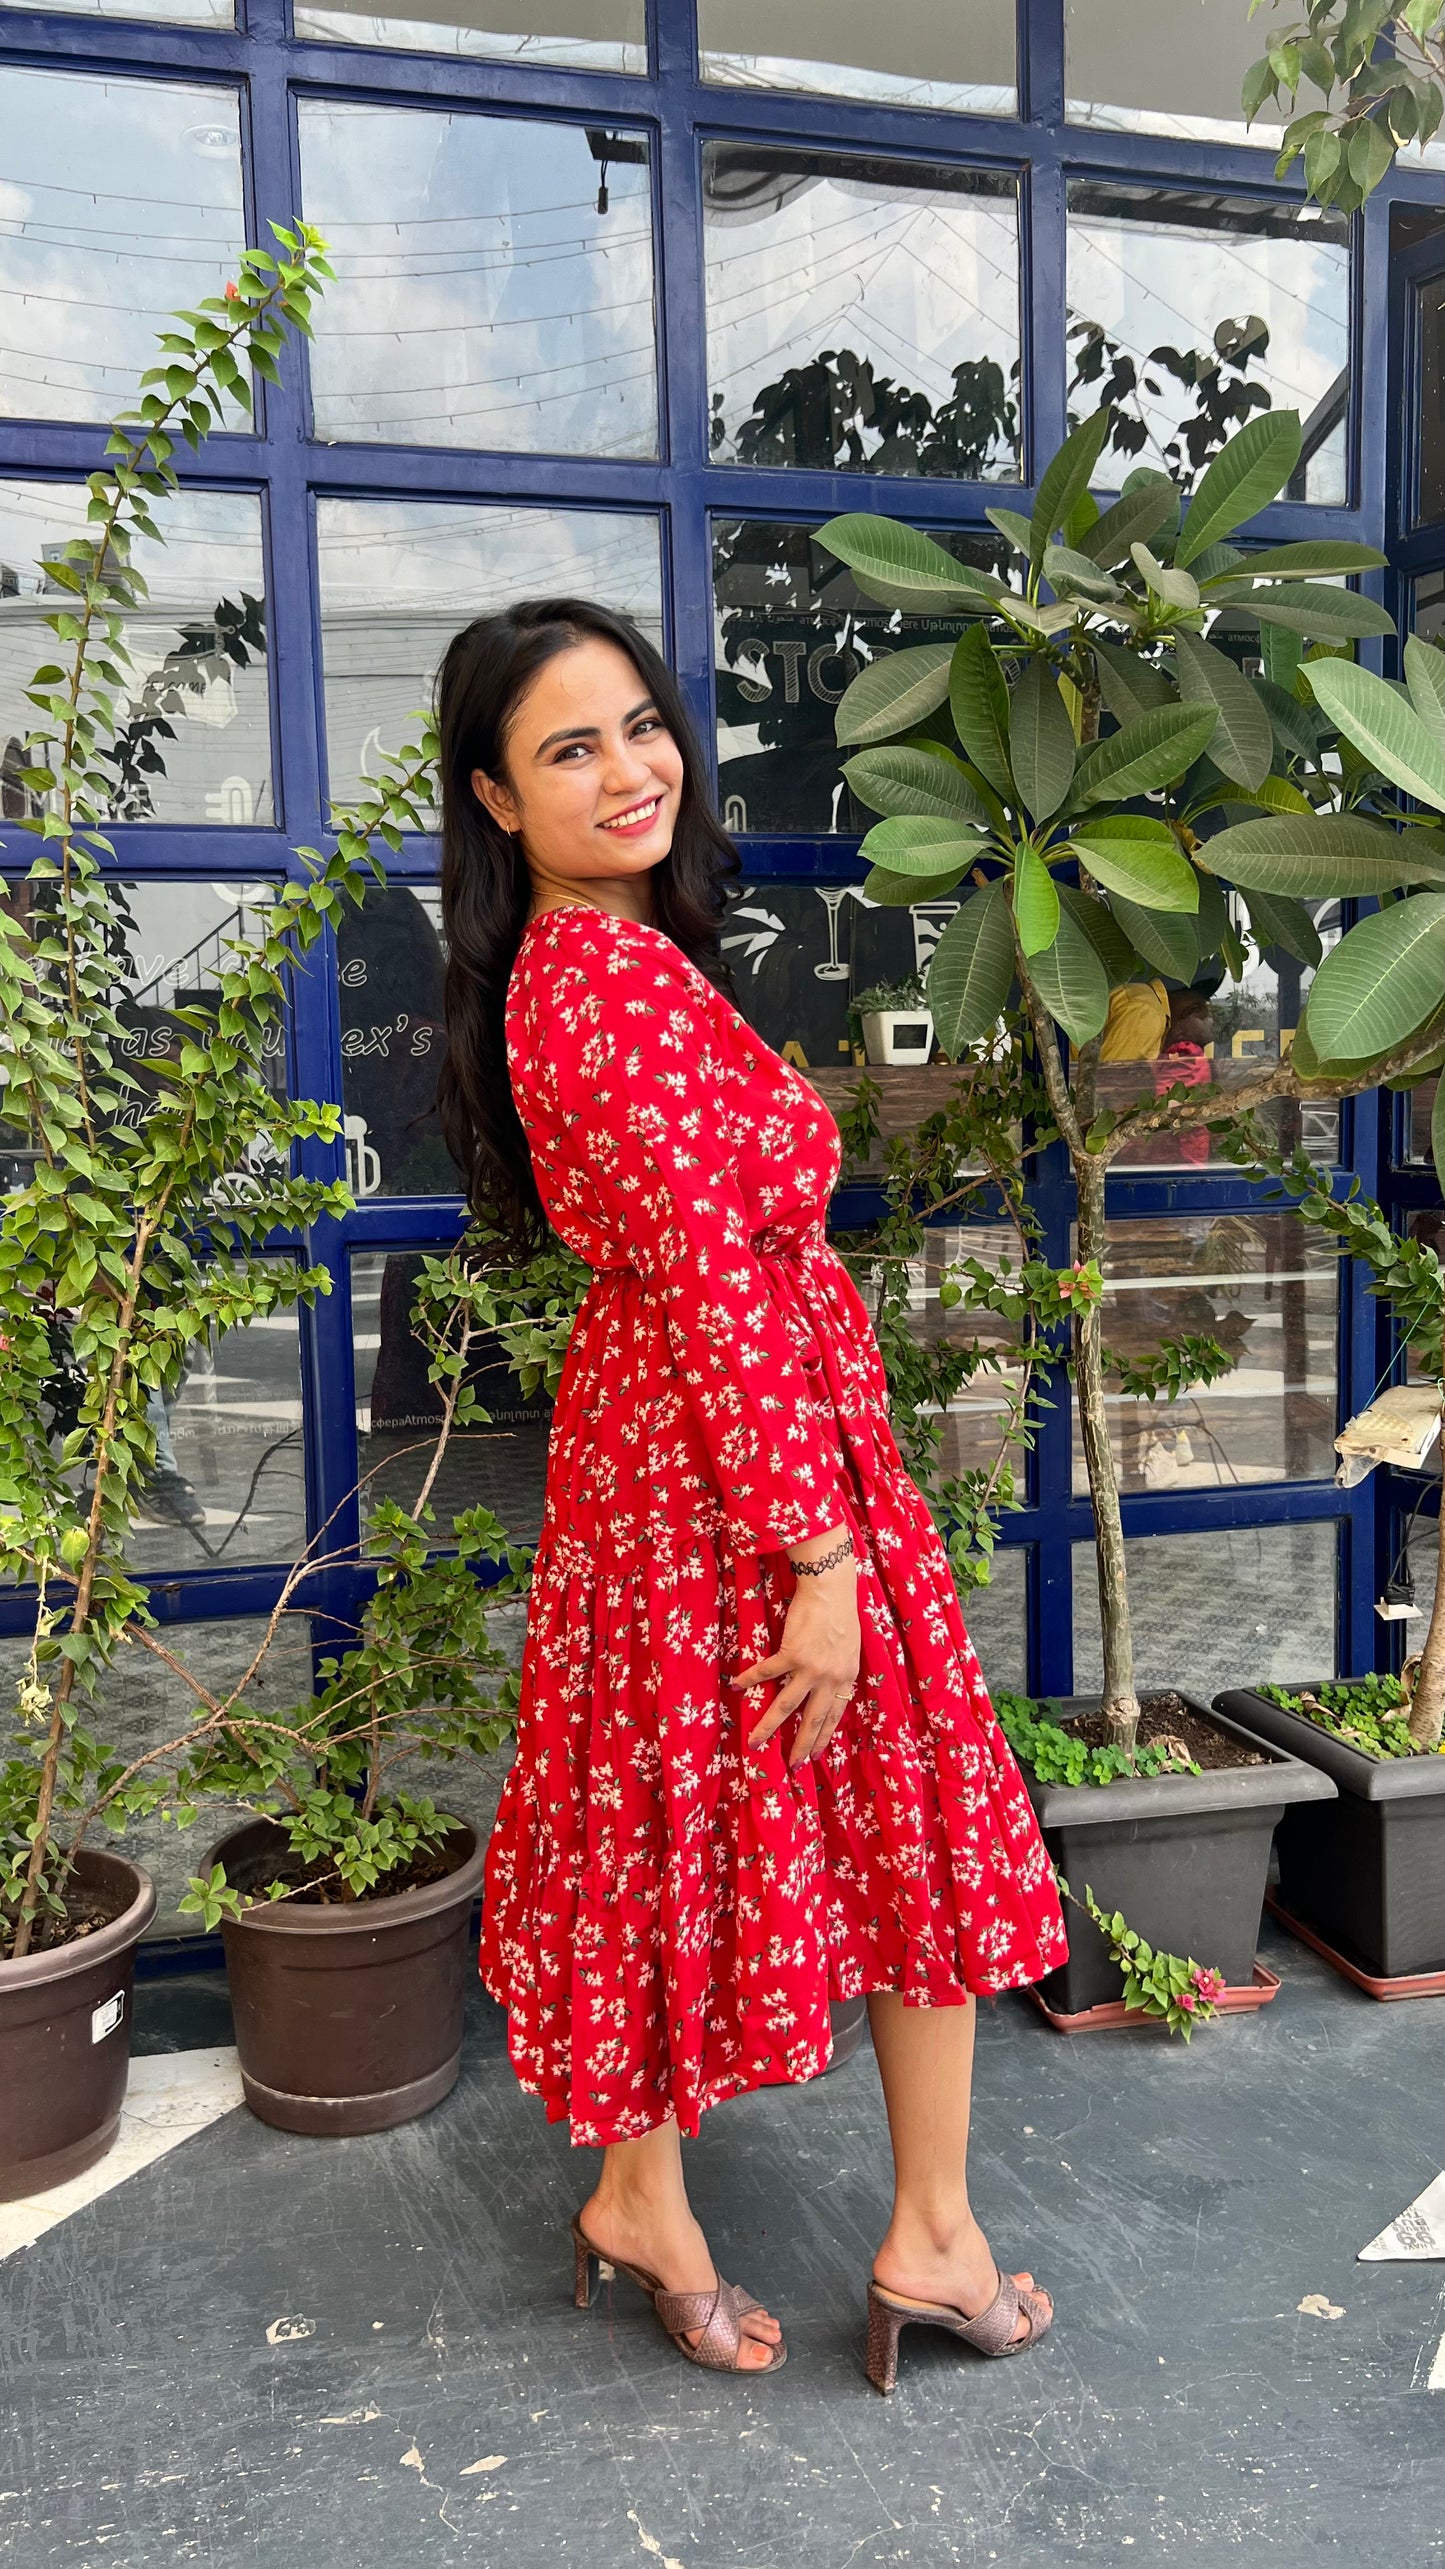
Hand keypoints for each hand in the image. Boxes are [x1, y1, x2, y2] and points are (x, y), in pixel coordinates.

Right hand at [731, 1533, 860, 1768]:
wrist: (831, 1588)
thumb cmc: (841, 1613)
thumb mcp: (850, 1649)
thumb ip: (839, 1670)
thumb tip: (828, 1685)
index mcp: (846, 1678)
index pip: (834, 1716)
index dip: (823, 1736)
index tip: (815, 1755)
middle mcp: (831, 1678)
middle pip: (812, 1719)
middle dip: (801, 1746)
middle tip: (792, 1766)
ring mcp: (811, 1668)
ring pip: (786, 1706)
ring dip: (768, 1726)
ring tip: (754, 1742)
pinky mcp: (792, 1653)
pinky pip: (767, 1672)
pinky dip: (750, 1679)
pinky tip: (736, 1686)